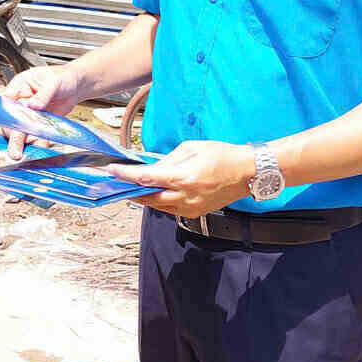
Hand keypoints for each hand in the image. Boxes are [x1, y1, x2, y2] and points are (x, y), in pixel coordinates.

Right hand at [1, 65, 82, 158]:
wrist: (77, 87)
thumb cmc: (64, 77)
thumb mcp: (54, 82)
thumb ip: (43, 94)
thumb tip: (32, 105)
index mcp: (20, 85)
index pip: (6, 100)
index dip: (6, 114)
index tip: (9, 126)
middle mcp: (22, 100)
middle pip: (11, 119)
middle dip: (12, 135)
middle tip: (14, 150)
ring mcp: (29, 112)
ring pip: (20, 129)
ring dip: (21, 142)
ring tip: (20, 153)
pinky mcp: (38, 122)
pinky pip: (34, 134)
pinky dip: (36, 142)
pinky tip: (39, 147)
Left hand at [106, 141, 253, 217]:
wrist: (247, 173)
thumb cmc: (222, 155)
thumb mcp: (191, 148)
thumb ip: (168, 159)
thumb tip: (151, 166)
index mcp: (184, 177)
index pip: (147, 178)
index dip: (127, 176)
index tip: (114, 171)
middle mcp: (185, 196)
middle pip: (148, 198)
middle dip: (131, 191)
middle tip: (118, 183)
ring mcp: (190, 208)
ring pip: (158, 207)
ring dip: (144, 198)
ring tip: (134, 187)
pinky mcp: (195, 213)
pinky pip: (170, 210)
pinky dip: (160, 202)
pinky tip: (155, 193)